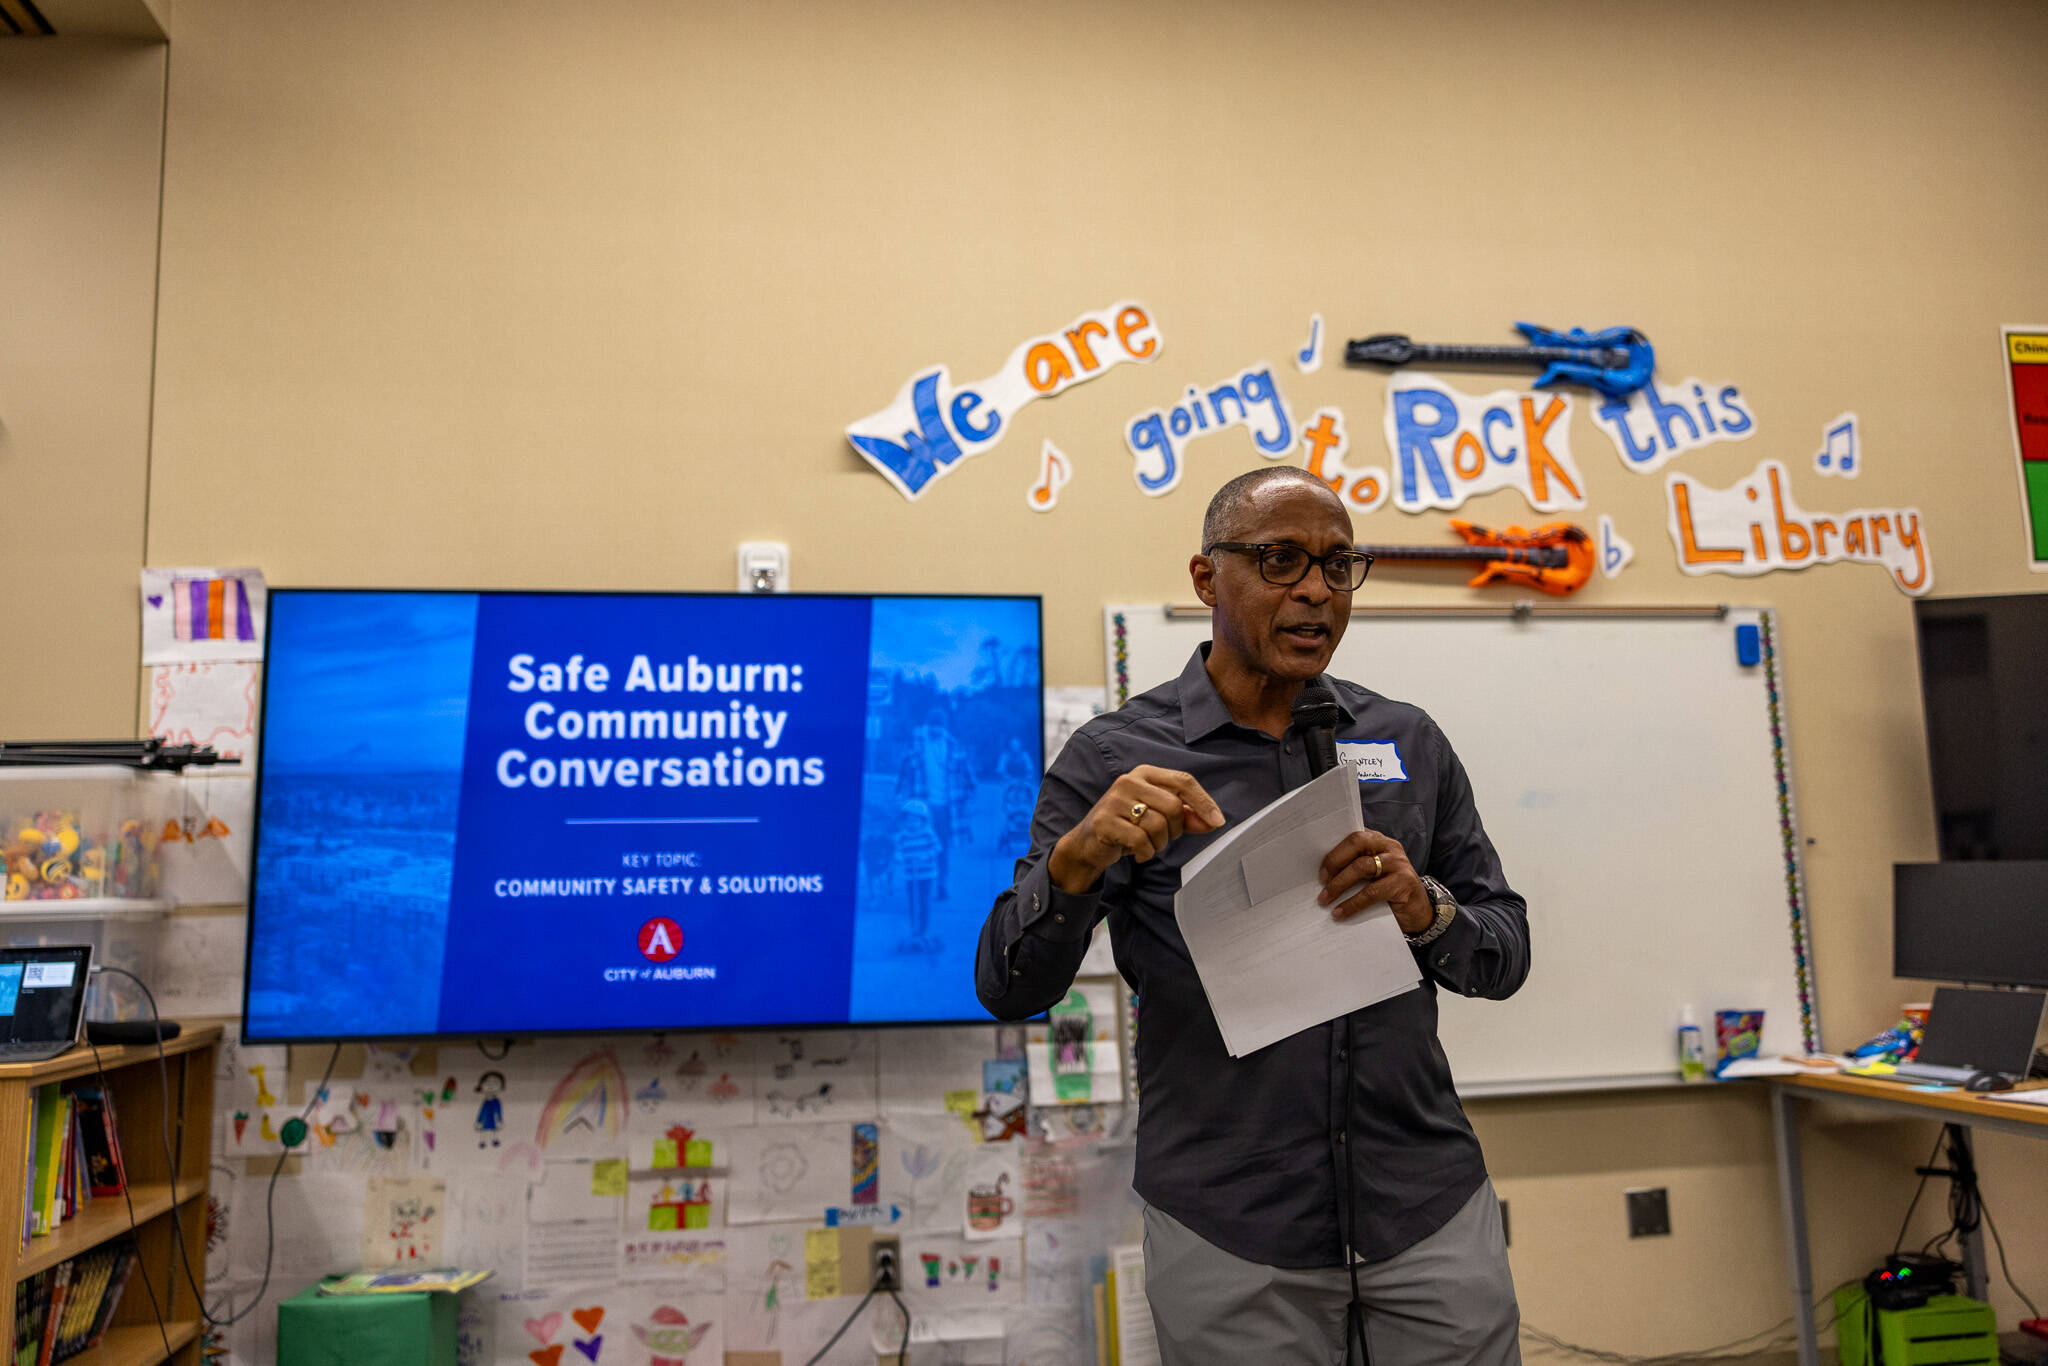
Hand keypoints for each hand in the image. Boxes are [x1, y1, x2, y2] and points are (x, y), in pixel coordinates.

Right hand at [1049, 765, 1226, 892]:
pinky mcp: (1105, 821)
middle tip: (1163, 837)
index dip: (1203, 802)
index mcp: (1145, 773)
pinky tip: (1138, 852)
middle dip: (1175, 830)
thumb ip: (1186, 816)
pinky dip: (1145, 853)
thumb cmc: (1129, 826)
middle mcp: (1129, 781)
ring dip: (1159, 844)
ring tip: (1147, 844)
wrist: (1090, 842)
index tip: (1218, 821)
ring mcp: (1115, 800)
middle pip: (1173, 806)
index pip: (1184, 781)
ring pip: (1158, 825)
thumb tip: (1214, 821)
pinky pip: (1140, 841)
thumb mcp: (1159, 817)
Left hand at [1317, 828, 1433, 933]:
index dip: (1332, 847)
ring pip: (1362, 866)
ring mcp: (1398, 863)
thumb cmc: (1387, 891)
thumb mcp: (1370, 875)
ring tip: (1324, 899)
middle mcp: (1389, 847)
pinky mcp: (1404, 883)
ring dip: (1339, 884)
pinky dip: (1353, 903)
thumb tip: (1320, 875)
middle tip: (1320, 880)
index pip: (1352, 834)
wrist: (1418, 912)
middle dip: (1334, 860)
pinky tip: (1340, 912)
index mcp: (1377, 840)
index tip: (1315, 864)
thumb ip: (1352, 867)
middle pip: (1357, 843)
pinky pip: (1372, 892)